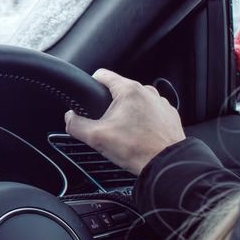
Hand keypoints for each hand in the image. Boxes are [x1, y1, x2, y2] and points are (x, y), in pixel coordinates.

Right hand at [64, 69, 184, 175]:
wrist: (167, 165)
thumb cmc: (137, 149)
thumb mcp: (97, 137)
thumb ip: (76, 124)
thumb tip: (70, 118)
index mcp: (129, 90)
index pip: (102, 75)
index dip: (91, 85)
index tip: (89, 98)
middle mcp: (147, 92)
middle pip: (119, 91)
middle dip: (110, 106)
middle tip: (108, 125)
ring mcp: (161, 103)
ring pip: (136, 102)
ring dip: (128, 113)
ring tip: (126, 133)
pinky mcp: (170, 115)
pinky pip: (150, 112)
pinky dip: (144, 121)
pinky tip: (140, 136)